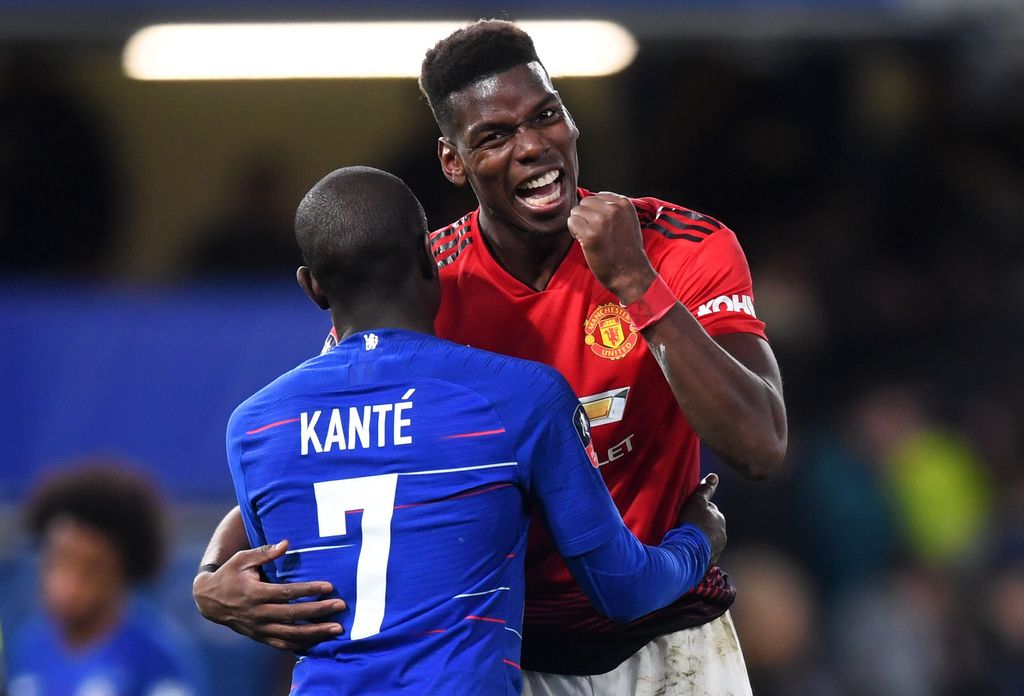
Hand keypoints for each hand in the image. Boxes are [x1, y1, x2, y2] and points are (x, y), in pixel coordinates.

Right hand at [192, 540, 345, 650]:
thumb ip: (264, 552)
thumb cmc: (229, 574)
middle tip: (341, 606)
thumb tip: (286, 543)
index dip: (308, 590)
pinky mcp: (259, 636)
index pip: (287, 593)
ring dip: (316, 633)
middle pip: (294, 615)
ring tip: (336, 629)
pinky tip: (318, 642)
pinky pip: (282, 644)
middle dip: (319, 611)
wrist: (208, 601)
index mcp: (255, 593)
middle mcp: (258, 613)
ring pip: (291, 634)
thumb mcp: (243, 559)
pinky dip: (301, 645)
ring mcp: (259, 628)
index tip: (329, 586)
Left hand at [567, 192, 655, 302]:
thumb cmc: (627, 249)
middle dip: (585, 217)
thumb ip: (613, 208)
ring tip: (591, 238)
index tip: (603, 226)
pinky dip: (574, 232)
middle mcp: (613, 209)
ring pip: (576, 211)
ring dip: (579, 224)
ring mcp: (601, 221)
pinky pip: (571, 223)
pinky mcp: (590, 234)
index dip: (595, 212)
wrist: (630, 273)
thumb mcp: (627, 220)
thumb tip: (591, 201)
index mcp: (623, 203)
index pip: (596, 197)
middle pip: (585, 202)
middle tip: (595, 233)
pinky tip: (586, 242)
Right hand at [677, 474, 726, 564]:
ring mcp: (716, 550)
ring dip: (698, 540)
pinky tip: (686, 551)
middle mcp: (722, 535)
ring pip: (707, 541)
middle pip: (710, 527)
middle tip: (685, 526)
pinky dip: (696, 552)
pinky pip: (703, 555)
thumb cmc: (691, 524)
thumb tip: (714, 476)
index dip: (698, 510)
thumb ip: (705, 489)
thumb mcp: (696, 502)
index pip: (710, 510)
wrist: (688, 552)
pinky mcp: (708, 562)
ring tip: (684, 540)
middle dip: (701, 526)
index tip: (688, 512)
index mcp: (719, 519)